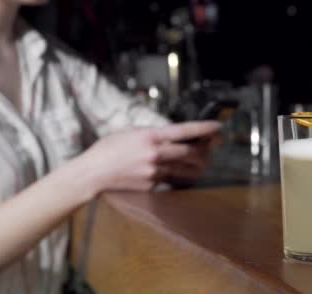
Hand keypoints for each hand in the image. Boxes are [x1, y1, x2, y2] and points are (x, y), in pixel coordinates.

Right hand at [72, 121, 221, 194]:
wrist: (93, 173)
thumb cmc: (109, 149)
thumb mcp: (131, 132)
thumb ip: (153, 133)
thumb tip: (172, 134)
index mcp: (150, 136)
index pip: (185, 131)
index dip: (204, 129)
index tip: (218, 127)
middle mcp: (156, 154)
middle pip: (192, 152)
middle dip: (206, 148)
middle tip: (213, 145)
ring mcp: (155, 171)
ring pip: (187, 168)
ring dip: (199, 164)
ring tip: (204, 159)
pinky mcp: (153, 185)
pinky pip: (174, 179)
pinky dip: (182, 175)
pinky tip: (185, 172)